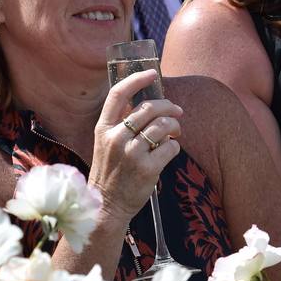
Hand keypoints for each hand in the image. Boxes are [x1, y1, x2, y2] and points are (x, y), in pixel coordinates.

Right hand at [87, 70, 182, 224]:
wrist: (106, 206)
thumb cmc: (110, 173)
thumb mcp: (105, 144)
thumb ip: (119, 124)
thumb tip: (143, 102)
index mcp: (103, 129)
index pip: (118, 94)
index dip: (136, 79)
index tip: (152, 73)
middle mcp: (116, 138)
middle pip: (148, 108)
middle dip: (168, 106)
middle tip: (177, 111)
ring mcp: (131, 153)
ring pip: (163, 125)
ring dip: (175, 125)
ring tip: (175, 131)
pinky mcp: (147, 168)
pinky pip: (170, 146)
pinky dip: (175, 145)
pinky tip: (170, 150)